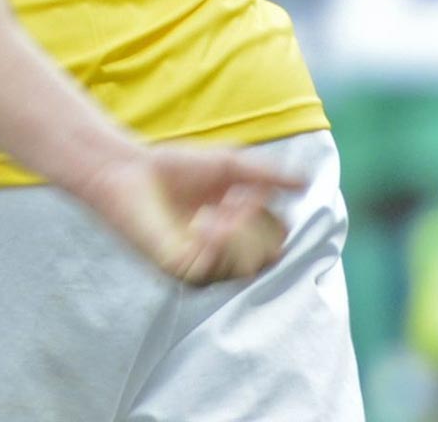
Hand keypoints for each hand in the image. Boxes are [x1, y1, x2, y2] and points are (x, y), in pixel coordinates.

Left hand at [78, 145, 303, 285]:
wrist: (128, 170)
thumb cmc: (174, 166)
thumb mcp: (229, 165)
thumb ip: (268, 174)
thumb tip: (309, 181)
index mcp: (241, 227)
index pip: (280, 238)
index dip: (273, 216)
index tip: (252, 190)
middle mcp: (226, 251)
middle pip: (269, 255)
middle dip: (256, 225)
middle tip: (230, 200)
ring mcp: (206, 264)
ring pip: (246, 266)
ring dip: (235, 233)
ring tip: (209, 210)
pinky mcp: (182, 271)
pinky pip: (215, 270)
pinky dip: (216, 243)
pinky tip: (201, 222)